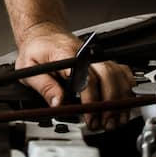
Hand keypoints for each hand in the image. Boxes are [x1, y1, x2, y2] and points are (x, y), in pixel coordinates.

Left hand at [16, 22, 137, 129]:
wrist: (43, 34)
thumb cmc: (37, 49)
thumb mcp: (29, 67)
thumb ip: (45, 86)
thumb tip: (58, 103)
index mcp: (67, 55)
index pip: (85, 76)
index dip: (90, 97)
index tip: (89, 114)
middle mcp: (86, 54)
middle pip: (108, 76)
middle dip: (109, 103)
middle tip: (101, 123)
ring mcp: (97, 57)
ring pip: (118, 76)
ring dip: (120, 100)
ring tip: (113, 120)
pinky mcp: (102, 62)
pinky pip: (122, 72)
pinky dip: (126, 88)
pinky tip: (124, 103)